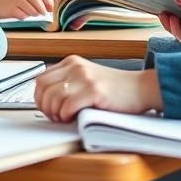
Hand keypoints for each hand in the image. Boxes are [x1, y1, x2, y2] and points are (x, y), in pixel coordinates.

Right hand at [0, 0, 53, 19]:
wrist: (3, 5)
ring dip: (34, 13)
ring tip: (35, 15)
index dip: (49, 2)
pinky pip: (21, 14)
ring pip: (29, 7)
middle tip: (44, 14)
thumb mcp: (32, 1)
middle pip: (36, 0)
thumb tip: (53, 11)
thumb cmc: (22, 4)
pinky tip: (24, 16)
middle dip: (42, 8)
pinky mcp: (11, 8)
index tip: (52, 10)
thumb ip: (42, 4)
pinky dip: (25, 17)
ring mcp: (17, 0)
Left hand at [34, 56, 162, 122]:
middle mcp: (76, 67)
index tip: (46, 108)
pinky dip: (66, 115)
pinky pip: (67, 106)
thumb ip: (68, 82)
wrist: (141, 88)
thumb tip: (47, 99)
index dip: (39, 98)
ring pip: (53, 98)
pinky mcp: (94, 91)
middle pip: (43, 88)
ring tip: (65, 118)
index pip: (41, 79)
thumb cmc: (116, 88)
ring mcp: (85, 78)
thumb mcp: (87, 77)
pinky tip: (73, 117)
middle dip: (45, 107)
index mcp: (72, 62)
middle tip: (55, 116)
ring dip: (55, 113)